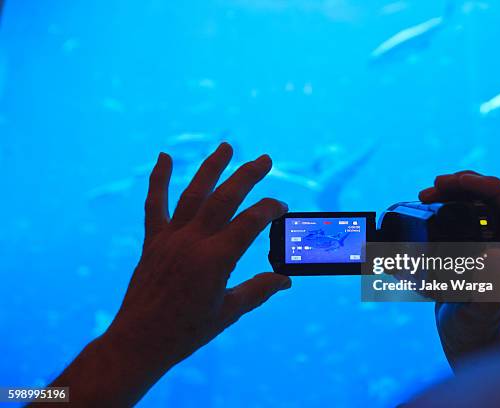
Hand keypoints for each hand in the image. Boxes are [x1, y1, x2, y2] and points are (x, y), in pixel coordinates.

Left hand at [49, 143, 290, 405]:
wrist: (140, 340)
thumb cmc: (187, 331)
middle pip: (224, 199)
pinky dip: (158, 180)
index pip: (250, 222)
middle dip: (247, 176)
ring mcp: (170, 238)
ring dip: (211, 168)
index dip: (270, 210)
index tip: (281, 207)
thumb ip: (259, 290)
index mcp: (216, 260)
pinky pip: (154, 205)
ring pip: (193, 194)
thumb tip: (286, 280)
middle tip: (265, 159)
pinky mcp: (153, 242)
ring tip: (226, 147)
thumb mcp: (230, 312)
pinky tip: (163, 157)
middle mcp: (193, 242)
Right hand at [419, 171, 499, 370]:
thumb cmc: (474, 329)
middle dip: (466, 185)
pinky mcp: (469, 245)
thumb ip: (491, 288)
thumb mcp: (480, 311)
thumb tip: (497, 253)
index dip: (492, 188)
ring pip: (477, 203)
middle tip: (434, 186)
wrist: (463, 337)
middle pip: (494, 199)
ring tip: (426, 193)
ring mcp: (487, 242)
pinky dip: (443, 204)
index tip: (461, 182)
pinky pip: (461, 213)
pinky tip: (426, 204)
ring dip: (452, 192)